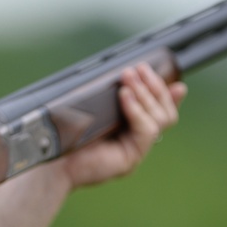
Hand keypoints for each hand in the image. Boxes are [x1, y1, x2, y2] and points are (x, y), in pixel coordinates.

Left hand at [60, 63, 186, 188]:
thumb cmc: (66, 132)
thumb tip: (127, 73)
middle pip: (165, 114)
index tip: (175, 81)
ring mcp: (136, 150)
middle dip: (154, 87)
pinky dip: (136, 110)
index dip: (169, 96)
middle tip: (140, 68)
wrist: (51, 155)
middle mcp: (136, 141)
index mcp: (130, 128)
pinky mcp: (130, 158)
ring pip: (159, 120)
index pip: (160, 112)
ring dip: (145, 94)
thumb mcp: (94, 107)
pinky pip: (146, 131)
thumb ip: (113, 95)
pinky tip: (125, 95)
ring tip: (129, 76)